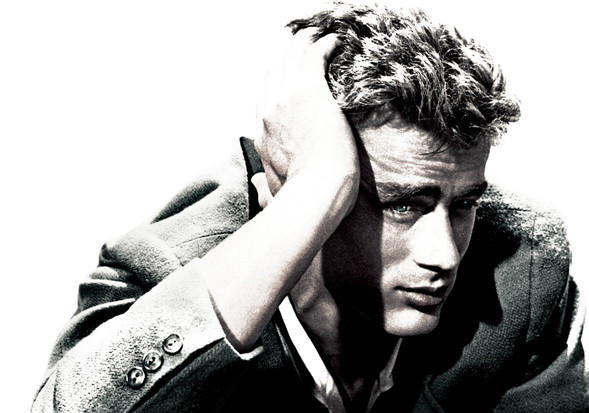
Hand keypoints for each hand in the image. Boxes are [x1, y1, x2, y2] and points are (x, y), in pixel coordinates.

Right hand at [255, 28, 358, 198]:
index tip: (284, 79)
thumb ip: (263, 188)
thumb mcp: (273, 194)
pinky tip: (334, 40)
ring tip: (314, 34)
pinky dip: (323, 44)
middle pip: (273, 75)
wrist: (314, 194)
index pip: (263, 103)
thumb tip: (254, 184)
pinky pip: (313, 56)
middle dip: (285, 58)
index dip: (273, 87)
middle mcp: (269, 114)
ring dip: (302, 43)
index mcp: (262, 137)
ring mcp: (286, 100)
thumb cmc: (303, 201)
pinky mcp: (309, 91)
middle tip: (298, 45)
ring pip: (291, 59)